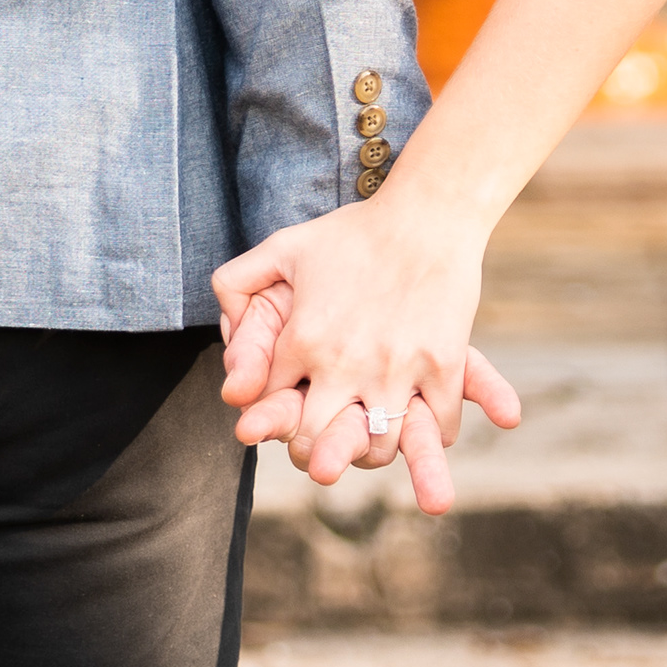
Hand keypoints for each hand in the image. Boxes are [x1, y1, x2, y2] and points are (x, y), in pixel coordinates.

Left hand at [211, 199, 521, 514]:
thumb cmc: (354, 230)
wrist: (425, 212)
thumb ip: (237, 284)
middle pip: (317, 444)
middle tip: (323, 450)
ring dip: (373, 451)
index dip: (275, 417)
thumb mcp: (283, 248)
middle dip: (314, 454)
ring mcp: (396, 368)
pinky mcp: (442, 365)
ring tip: (373, 436)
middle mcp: (345, 363)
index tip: (288, 415)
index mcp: (303, 340)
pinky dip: (437, 433)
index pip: (272, 407)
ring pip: (379, 447)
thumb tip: (223, 331)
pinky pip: (440, 425)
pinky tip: (426, 419)